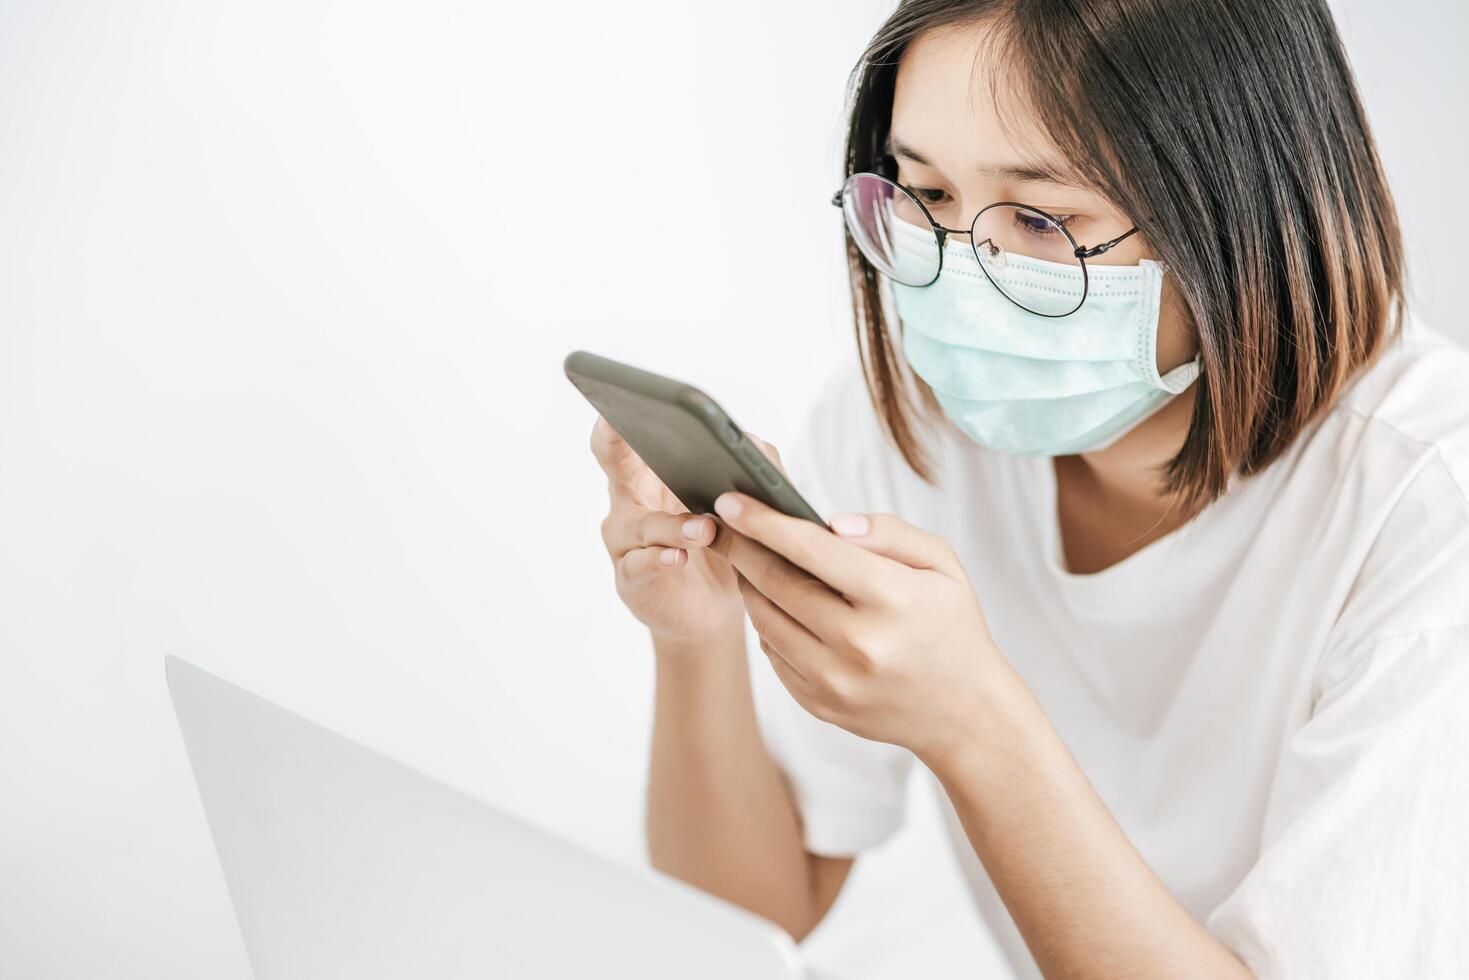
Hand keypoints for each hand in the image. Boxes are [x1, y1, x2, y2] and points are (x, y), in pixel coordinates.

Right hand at [589, 415, 783, 647]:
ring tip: (705, 528)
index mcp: (651, 475)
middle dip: (614, 444)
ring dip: (675, 525)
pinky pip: (641, 565)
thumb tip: (750, 441)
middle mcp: (630, 502)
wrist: (714, 609)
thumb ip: (746, 469)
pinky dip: (661, 559)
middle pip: (614, 465)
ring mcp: (626, 543)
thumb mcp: (737, 505)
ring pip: (642, 524)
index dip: (621, 418)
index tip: (625, 397)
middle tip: (621, 427)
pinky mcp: (633, 580)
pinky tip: (678, 558)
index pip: (630, 438)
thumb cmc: (722, 546)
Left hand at [708, 490, 1007, 762]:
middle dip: (743, 548)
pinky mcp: (820, 704)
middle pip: (777, 584)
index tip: (731, 501)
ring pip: (765, 620)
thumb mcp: (941, 564)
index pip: (811, 550)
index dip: (764, 522)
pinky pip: (773, 654)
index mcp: (891, 599)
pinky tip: (776, 604)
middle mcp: (858, 644)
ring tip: (749, 560)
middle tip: (725, 524)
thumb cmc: (951, 626)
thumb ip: (889, 533)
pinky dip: (767, 624)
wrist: (963, 711)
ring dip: (749, 585)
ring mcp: (835, 680)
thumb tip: (832, 522)